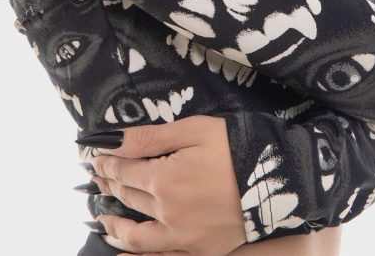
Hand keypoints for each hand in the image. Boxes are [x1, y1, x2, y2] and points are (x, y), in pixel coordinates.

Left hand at [82, 115, 246, 254]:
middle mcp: (168, 212)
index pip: (126, 171)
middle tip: (98, 181)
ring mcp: (183, 237)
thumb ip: (151, 137)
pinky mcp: (200, 251)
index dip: (108, 164)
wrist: (278, 179)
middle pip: (130, 198)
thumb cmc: (236, 147)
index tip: (96, 161)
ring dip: (116, 228)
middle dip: (111, 186)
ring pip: (138, 237)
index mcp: (165, 179)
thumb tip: (115, 140)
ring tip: (103, 220)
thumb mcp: (194, 130)